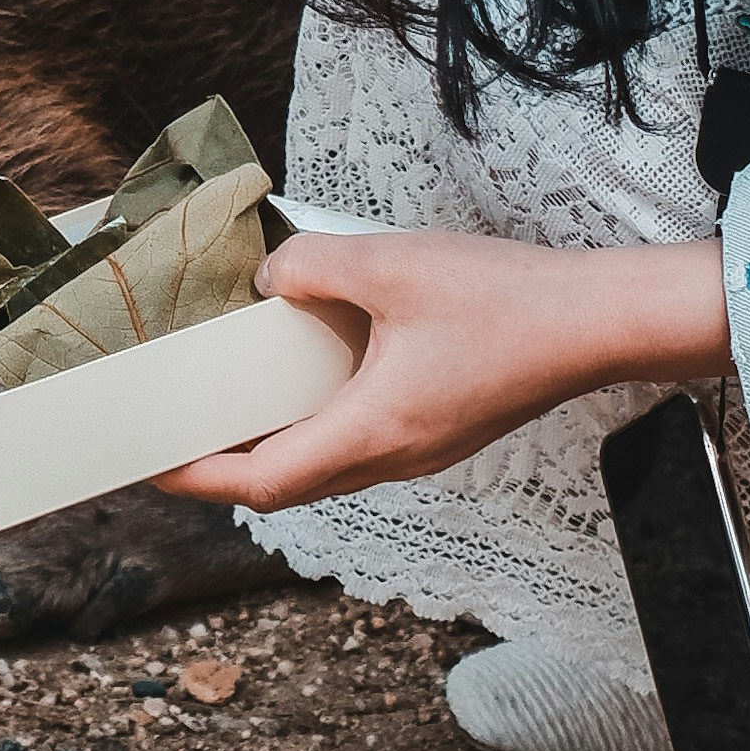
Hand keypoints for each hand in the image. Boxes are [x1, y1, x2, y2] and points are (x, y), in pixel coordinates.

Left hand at [154, 222, 727, 517]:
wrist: (598, 322)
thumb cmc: (506, 301)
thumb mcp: (390, 264)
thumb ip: (312, 267)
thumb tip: (269, 279)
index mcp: (373, 433)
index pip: (263, 483)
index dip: (199, 478)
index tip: (150, 464)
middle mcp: (395, 457)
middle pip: (290, 486)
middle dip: (226, 469)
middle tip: (179, 434)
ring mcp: (424, 450)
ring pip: (328, 468)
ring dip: (276, 448)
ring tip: (233, 407)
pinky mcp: (444, 430)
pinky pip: (362, 444)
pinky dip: (319, 425)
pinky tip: (311, 377)